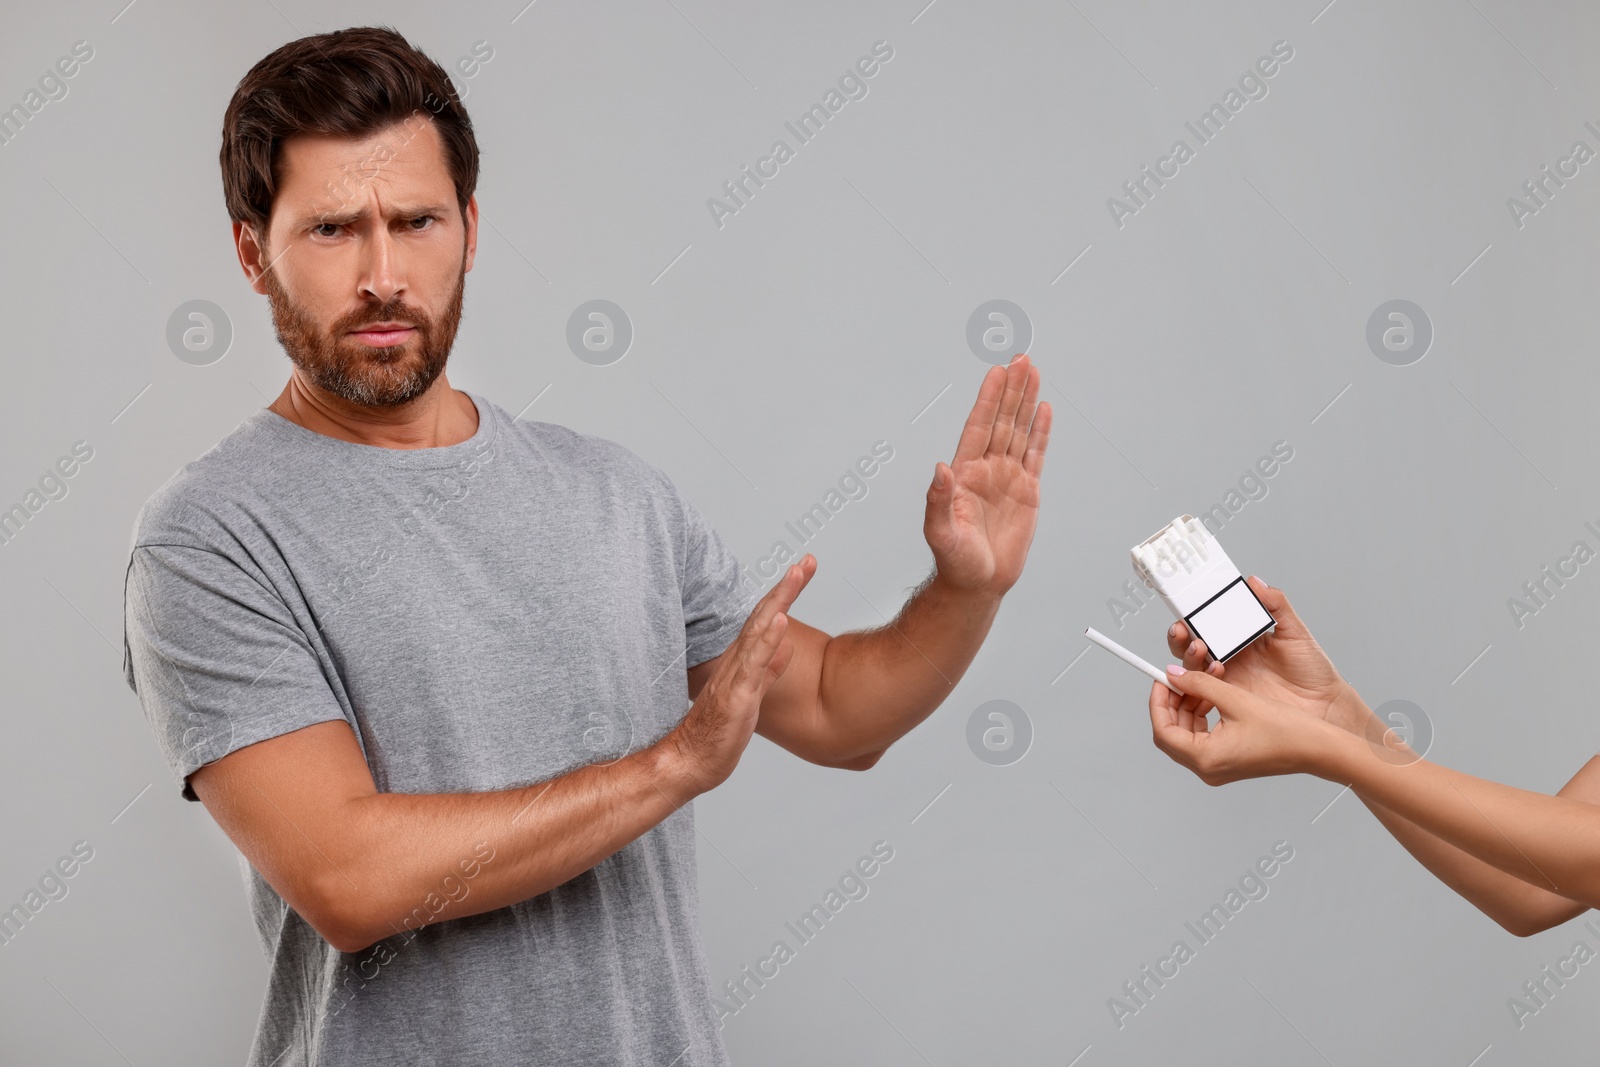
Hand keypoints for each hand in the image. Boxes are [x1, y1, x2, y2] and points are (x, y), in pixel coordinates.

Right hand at [662, 559, 812, 796]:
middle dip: (786, 587)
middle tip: (806, 561)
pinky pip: (753, 664)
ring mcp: (735, 676)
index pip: (765, 619)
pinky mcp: (736, 695)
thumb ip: (768, 669)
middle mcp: (737, 661)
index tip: (803, 570)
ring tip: (795, 575)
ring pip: (758, 631)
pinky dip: (767, 640)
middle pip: (763, 615)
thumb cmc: (718, 733)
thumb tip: (787, 644)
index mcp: (742, 661)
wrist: (690, 762)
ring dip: (778, 601)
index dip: (784, 594)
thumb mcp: (751, 696)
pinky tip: (780, 621)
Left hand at [925, 354, 1051, 596]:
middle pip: (1002, 421)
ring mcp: (1007, 478)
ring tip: (1033, 373)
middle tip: (1021, 360)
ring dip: (1026, 402)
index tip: (997, 372)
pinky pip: (1035, 455)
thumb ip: (937, 500)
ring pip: (1019, 432)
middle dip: (1011, 390)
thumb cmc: (955, 561)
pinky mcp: (1027, 492)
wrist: (978, 584)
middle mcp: (986, 469)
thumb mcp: (939, 533)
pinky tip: (1043, 410)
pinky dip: (1040, 432)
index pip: (979, 426)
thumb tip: (939, 469)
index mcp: (965, 473)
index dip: (988, 399)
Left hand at [1149, 665, 1344, 785]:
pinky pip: (1203, 736)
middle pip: (1172, 732)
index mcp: (1206, 759)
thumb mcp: (1236, 699)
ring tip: (1201, 682)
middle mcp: (1208, 769)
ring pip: (1186, 733)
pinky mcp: (1227, 760)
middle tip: (1178, 678)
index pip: (1163, 730)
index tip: (1161, 680)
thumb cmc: (1286, 731)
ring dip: (1188, 706)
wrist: (1317, 749)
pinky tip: (1213, 695)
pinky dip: (1202, 714)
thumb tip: (1175, 675)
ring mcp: (1217, 767)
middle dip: (1172, 702)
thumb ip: (1200, 685)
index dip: (1158, 702)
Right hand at [1165, 576, 1368, 735]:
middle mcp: (1231, 656)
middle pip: (1192, 643)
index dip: (1194, 615)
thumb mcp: (1295, 633)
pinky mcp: (1228, 700)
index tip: (1189, 607)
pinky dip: (1198, 680)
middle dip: (1181, 635)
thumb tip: (1256, 583)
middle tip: (1184, 630)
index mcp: (1243, 637)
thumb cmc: (1313, 671)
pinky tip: (1210, 673)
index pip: (1210, 622)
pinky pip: (1204, 690)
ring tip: (1201, 650)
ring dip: (1189, 655)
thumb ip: (1276, 605)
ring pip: (1193, 666)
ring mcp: (1228, 679)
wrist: (1324, 707)